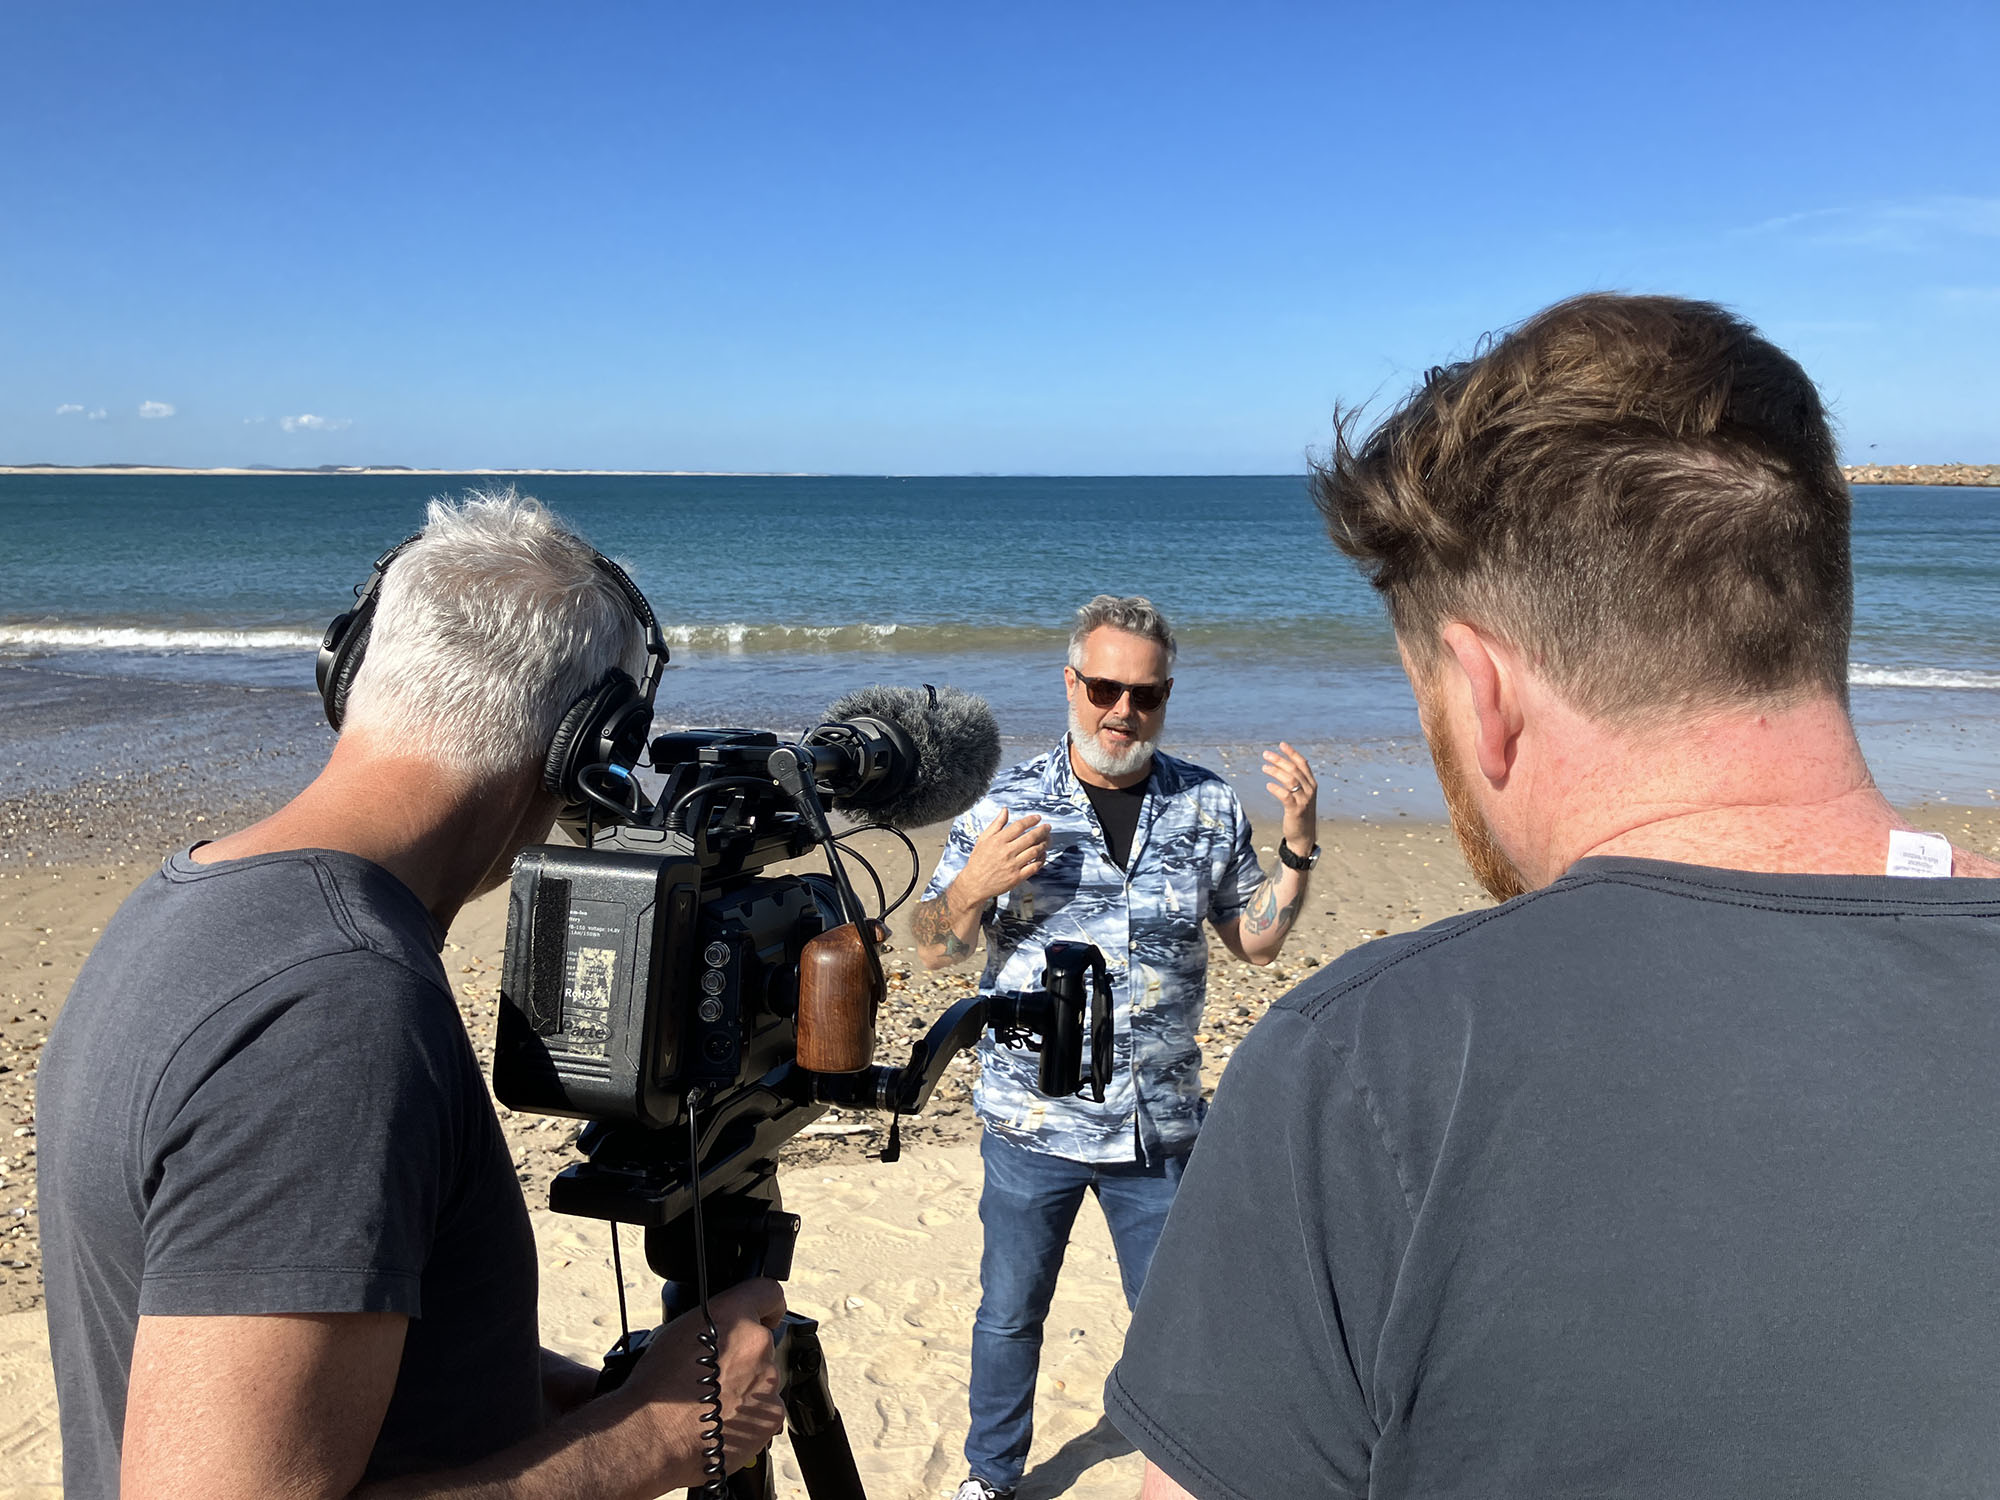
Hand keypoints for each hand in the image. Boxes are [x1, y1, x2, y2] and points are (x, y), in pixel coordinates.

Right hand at [622, 1278, 786, 1481]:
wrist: (653, 1436)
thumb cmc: (657, 1387)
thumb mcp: (679, 1332)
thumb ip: (717, 1322)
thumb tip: (728, 1326)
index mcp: (734, 1316)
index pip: (768, 1292)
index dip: (766, 1305)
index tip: (765, 1313)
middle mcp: (757, 1344)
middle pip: (762, 1344)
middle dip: (745, 1356)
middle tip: (717, 1376)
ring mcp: (768, 1380)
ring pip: (763, 1378)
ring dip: (747, 1386)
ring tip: (715, 1403)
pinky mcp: (772, 1414)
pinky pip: (766, 1408)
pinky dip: (751, 1415)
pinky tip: (724, 1421)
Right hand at [955, 808, 1050, 905]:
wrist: (975, 884)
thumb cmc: (978, 861)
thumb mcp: (983, 839)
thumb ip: (996, 824)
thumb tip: (1005, 810)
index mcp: (998, 841)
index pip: (1019, 826)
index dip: (1031, 820)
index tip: (1038, 818)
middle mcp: (1006, 852)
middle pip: (1030, 837)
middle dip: (1042, 830)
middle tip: (1047, 827)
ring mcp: (1013, 865)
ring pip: (1035, 851)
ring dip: (1044, 844)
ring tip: (1047, 839)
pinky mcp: (1017, 877)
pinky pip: (1034, 866)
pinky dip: (1041, 859)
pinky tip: (1043, 854)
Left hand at [1262, 742, 1317, 858]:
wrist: (1304, 837)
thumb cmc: (1300, 814)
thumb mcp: (1302, 796)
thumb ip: (1297, 782)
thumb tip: (1283, 767)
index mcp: (1312, 784)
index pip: (1303, 764)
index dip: (1292, 753)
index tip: (1281, 744)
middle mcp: (1310, 790)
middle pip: (1294, 770)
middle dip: (1279, 760)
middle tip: (1266, 754)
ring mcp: (1304, 800)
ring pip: (1290, 780)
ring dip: (1276, 772)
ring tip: (1264, 768)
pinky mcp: (1296, 810)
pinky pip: (1286, 796)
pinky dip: (1276, 789)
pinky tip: (1268, 785)